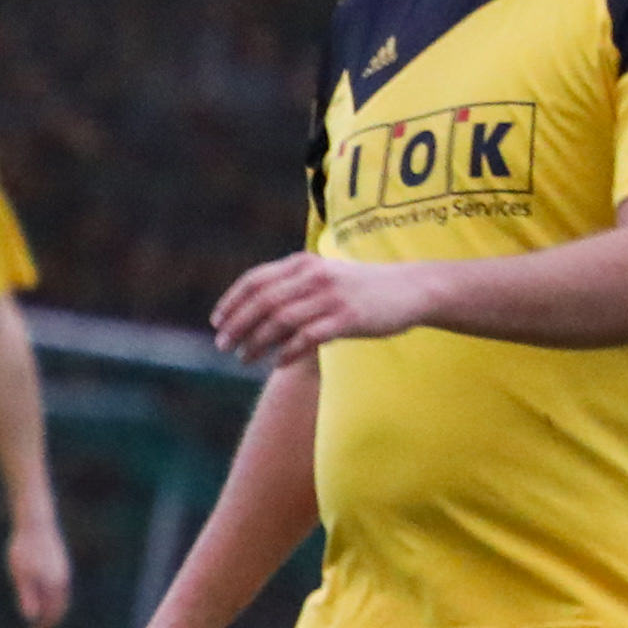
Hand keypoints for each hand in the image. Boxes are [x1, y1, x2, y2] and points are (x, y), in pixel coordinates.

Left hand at [9, 504, 74, 627]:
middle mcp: (63, 582)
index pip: (52, 616)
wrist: (35, 522)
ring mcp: (63, 573)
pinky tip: (42, 600)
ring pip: (62, 599)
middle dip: (49, 624)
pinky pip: (60, 589)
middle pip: (60, 610)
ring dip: (52, 613)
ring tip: (40, 621)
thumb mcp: (20, 574)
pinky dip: (53, 600)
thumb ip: (27, 596)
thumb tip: (31, 618)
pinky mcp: (60, 565)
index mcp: (54, 586)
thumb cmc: (23, 549)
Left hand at [211, 251, 422, 367]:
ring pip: (280, 321)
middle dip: (236, 325)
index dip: (231, 301)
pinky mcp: (348, 318)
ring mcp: (331, 297)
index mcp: (303, 263)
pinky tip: (277, 364)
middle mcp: (314, 276)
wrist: (411, 289)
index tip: (216, 322)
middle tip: (222, 346)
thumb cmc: (360, 288)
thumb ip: (291, 288)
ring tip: (243, 358)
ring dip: (256, 342)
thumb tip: (250, 314)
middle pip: (262, 302)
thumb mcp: (323, 277)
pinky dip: (287, 352)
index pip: (255, 280)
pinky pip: (308, 338)